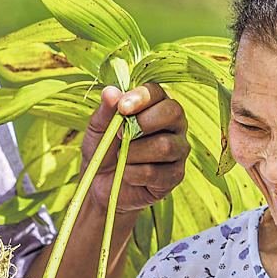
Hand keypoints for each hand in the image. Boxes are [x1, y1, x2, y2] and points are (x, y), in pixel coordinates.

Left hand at [82, 84, 187, 212]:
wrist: (101, 185)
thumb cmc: (104, 150)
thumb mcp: (98, 128)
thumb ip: (105, 111)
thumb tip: (110, 92)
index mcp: (156, 106)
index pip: (157, 92)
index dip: (141, 97)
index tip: (121, 108)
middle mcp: (174, 125)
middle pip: (173, 113)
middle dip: (144, 123)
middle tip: (120, 134)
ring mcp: (178, 150)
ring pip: (166, 146)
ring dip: (135, 152)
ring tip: (120, 156)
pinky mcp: (175, 175)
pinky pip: (157, 172)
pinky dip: (134, 173)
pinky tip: (126, 173)